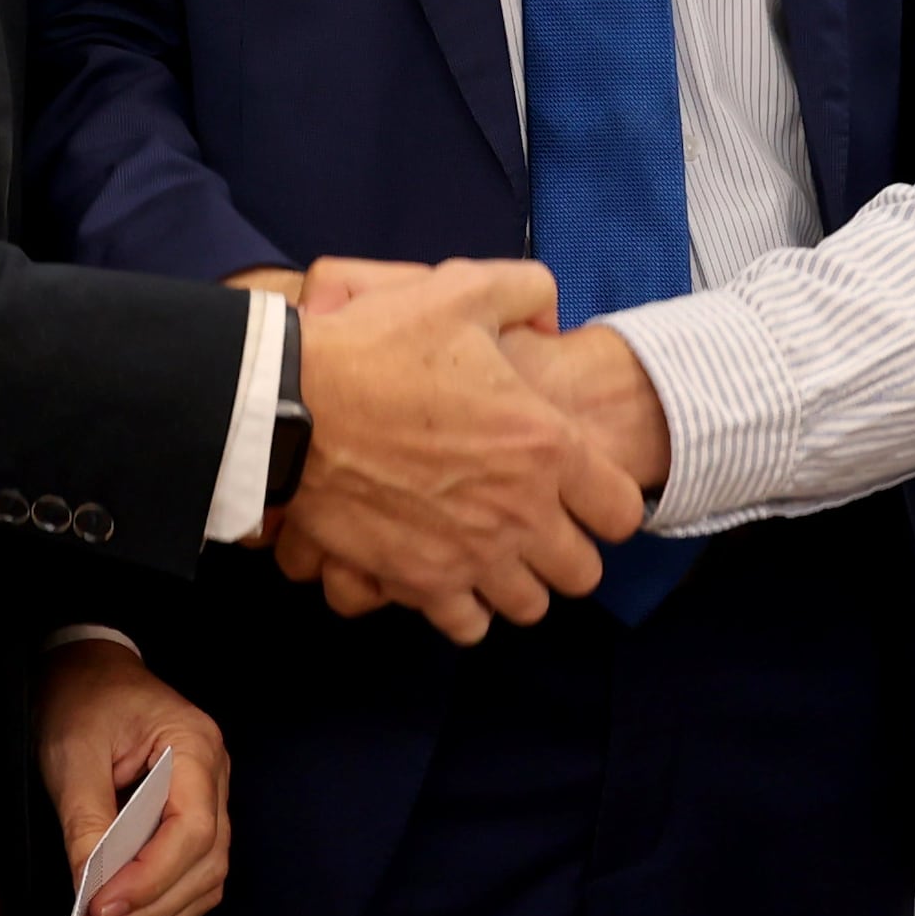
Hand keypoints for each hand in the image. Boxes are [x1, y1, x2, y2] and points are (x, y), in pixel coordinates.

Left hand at [36, 642, 227, 915]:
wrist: (90, 673)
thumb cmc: (83, 702)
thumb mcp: (73, 753)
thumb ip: (87, 820)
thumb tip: (90, 889)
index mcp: (193, 748)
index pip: (193, 829)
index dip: (151, 878)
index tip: (102, 909)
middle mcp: (214, 780)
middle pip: (205, 865)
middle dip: (151, 912)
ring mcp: (209, 803)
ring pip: (203, 883)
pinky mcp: (189, 826)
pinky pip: (191, 884)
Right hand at [265, 258, 641, 641]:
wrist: (292, 404)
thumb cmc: (378, 347)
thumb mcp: (463, 290)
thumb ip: (527, 292)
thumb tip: (549, 318)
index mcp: (545, 445)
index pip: (622, 510)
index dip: (608, 499)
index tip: (583, 489)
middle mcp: (520, 512)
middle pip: (583, 572)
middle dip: (569, 549)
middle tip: (540, 524)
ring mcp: (470, 555)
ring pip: (529, 605)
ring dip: (520, 582)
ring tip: (496, 554)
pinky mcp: (418, 581)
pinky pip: (466, 625)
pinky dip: (464, 608)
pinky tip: (451, 577)